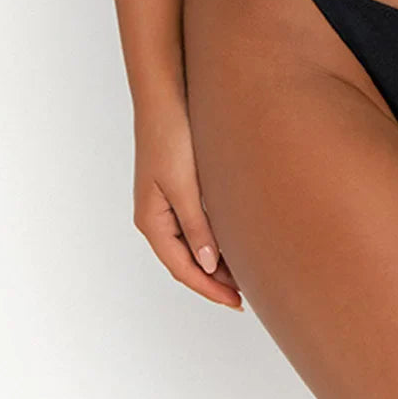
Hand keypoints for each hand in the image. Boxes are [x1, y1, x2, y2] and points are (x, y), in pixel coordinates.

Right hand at [132, 98, 242, 310]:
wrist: (166, 95)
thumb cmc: (170, 135)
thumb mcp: (184, 185)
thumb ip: (196, 226)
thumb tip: (209, 265)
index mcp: (152, 220)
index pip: (183, 268)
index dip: (209, 288)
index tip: (236, 303)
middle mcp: (155, 215)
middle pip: (186, 260)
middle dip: (214, 280)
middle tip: (244, 296)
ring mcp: (165, 201)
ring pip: (191, 243)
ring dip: (214, 261)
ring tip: (243, 274)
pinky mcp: (177, 185)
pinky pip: (194, 224)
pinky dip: (212, 237)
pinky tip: (231, 239)